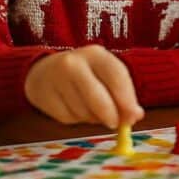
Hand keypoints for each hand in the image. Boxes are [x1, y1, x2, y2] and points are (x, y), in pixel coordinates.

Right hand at [25, 44, 143, 128]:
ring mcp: (56, 79)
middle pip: (98, 97)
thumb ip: (122, 94)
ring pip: (84, 112)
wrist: (44, 71)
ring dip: (93, 118)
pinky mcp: (45, 96)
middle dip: (110, 115)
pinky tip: (73, 108)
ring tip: (90, 109)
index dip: (127, 99)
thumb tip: (135, 116)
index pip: (116, 76)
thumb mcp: (104, 75)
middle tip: (115, 124)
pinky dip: (76, 120)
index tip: (133, 117)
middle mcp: (74, 63)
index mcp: (95, 54)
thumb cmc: (84, 75)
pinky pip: (68, 118)